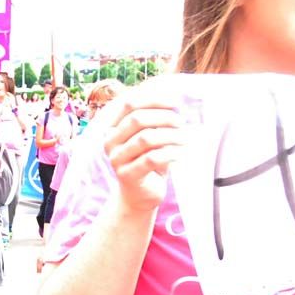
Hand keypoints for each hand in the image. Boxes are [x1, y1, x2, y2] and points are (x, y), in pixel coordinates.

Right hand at [103, 83, 184, 212]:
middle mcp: (110, 142)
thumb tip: (176, 100)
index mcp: (113, 128)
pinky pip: (152, 158)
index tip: (176, 103)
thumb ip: (156, 119)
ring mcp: (117, 159)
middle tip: (181, 123)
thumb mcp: (150, 137)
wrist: (139, 195)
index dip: (153, 99)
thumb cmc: (148, 162)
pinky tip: (180, 153)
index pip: (129, 104)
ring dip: (170, 135)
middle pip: (137, 119)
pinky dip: (170, 153)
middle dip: (164, 117)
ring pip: (145, 138)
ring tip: (184, 139)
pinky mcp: (128, 175)